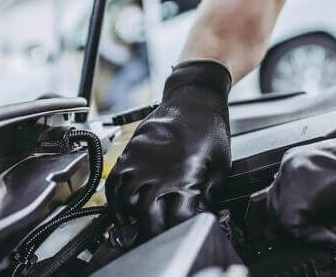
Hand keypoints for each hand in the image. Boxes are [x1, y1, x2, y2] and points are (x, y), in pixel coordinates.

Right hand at [105, 60, 231, 240]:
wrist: (194, 97)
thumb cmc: (211, 128)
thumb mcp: (221, 165)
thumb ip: (209, 193)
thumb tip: (202, 213)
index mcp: (186, 176)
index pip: (177, 218)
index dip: (180, 231)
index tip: (184, 235)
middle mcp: (159, 169)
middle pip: (146, 214)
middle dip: (151, 232)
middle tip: (156, 239)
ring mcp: (142, 159)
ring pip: (126, 199)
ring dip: (130, 217)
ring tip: (137, 227)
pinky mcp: (132, 151)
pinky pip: (115, 180)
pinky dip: (114, 199)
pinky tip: (123, 208)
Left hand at [266, 112, 335, 245]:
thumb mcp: (335, 186)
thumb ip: (314, 204)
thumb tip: (298, 229)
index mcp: (298, 160)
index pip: (278, 195)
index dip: (290, 218)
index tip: (307, 230)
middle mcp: (291, 164)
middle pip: (273, 206)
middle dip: (294, 225)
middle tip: (322, 232)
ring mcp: (293, 175)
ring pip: (281, 217)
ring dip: (306, 230)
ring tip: (334, 228)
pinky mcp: (301, 191)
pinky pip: (293, 226)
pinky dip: (312, 236)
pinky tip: (334, 233)